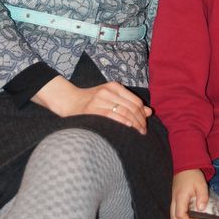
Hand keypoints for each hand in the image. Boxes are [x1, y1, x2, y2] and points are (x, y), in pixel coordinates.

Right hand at [32, 75, 151, 133]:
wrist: (70, 100)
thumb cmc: (92, 101)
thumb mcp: (112, 98)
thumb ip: (130, 103)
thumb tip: (149, 112)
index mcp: (114, 86)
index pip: (135, 100)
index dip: (142, 113)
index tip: (145, 123)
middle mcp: (108, 91)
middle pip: (132, 107)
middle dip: (140, 120)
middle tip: (144, 131)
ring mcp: (100, 99)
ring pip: (124, 112)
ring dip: (134, 123)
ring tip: (138, 132)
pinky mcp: (93, 109)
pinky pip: (112, 116)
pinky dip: (122, 121)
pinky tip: (128, 127)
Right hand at [171, 169, 208, 218]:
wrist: (184, 165)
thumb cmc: (193, 175)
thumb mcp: (201, 184)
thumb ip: (202, 197)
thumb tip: (201, 209)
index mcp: (180, 197)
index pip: (179, 215)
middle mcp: (173, 199)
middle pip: (173, 218)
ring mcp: (172, 198)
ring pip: (172, 215)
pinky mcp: (173, 197)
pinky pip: (173, 210)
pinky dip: (179, 215)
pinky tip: (187, 212)